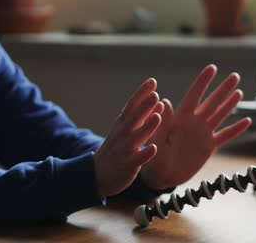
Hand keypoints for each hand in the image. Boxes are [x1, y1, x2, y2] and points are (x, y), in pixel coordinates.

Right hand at [93, 78, 163, 196]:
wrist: (97, 175)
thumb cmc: (116, 148)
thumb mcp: (125, 129)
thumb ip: (142, 116)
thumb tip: (157, 100)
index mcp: (123, 123)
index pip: (132, 105)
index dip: (141, 93)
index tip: (152, 81)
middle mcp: (122, 134)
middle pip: (133, 118)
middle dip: (144, 106)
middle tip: (155, 94)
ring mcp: (124, 149)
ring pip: (136, 137)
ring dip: (146, 127)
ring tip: (158, 117)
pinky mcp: (127, 165)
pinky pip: (137, 159)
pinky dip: (145, 154)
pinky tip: (154, 148)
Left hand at [140, 65, 251, 189]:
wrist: (162, 176)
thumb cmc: (154, 156)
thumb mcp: (156, 138)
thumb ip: (162, 122)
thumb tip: (163, 101)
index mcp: (180, 117)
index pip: (194, 95)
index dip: (203, 82)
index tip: (212, 68)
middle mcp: (194, 122)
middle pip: (212, 102)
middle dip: (223, 89)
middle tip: (235, 76)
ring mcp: (203, 133)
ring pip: (220, 115)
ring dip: (230, 104)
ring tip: (239, 92)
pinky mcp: (209, 147)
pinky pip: (225, 136)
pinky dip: (236, 130)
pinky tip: (247, 121)